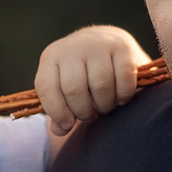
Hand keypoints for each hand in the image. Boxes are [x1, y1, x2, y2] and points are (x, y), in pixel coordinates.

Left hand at [33, 25, 151, 135]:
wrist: (107, 42)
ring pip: (100, 85)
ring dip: (104, 105)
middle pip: (74, 89)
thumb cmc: (82, 74)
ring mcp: (99, 44)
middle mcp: (73, 47)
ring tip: (105, 107)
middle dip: (84, 112)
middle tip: (90, 116)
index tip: (68, 124)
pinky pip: (124, 78)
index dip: (57, 112)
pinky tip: (120, 98)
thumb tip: (60, 129)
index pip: (47, 88)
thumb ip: (59, 110)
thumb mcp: (64, 88)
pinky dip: (123, 95)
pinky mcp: (123, 47)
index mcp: (52, 57)